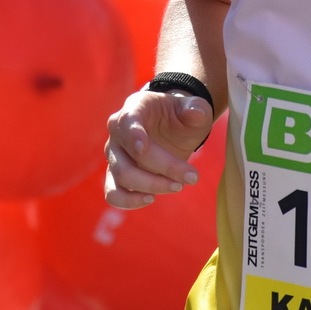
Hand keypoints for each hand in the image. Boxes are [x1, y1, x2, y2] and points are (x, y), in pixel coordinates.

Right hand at [105, 89, 211, 209]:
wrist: (173, 129)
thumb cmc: (181, 117)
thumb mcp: (194, 109)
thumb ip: (197, 109)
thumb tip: (196, 112)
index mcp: (135, 108)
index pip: (127, 121)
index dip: (132, 135)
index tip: (143, 148)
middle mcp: (118, 132)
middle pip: (128, 156)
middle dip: (162, 169)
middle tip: (192, 176)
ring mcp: (115, 155)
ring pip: (120, 177)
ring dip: (149, 186)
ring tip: (177, 186)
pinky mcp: (116, 175)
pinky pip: (113, 194)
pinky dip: (129, 201)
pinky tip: (152, 198)